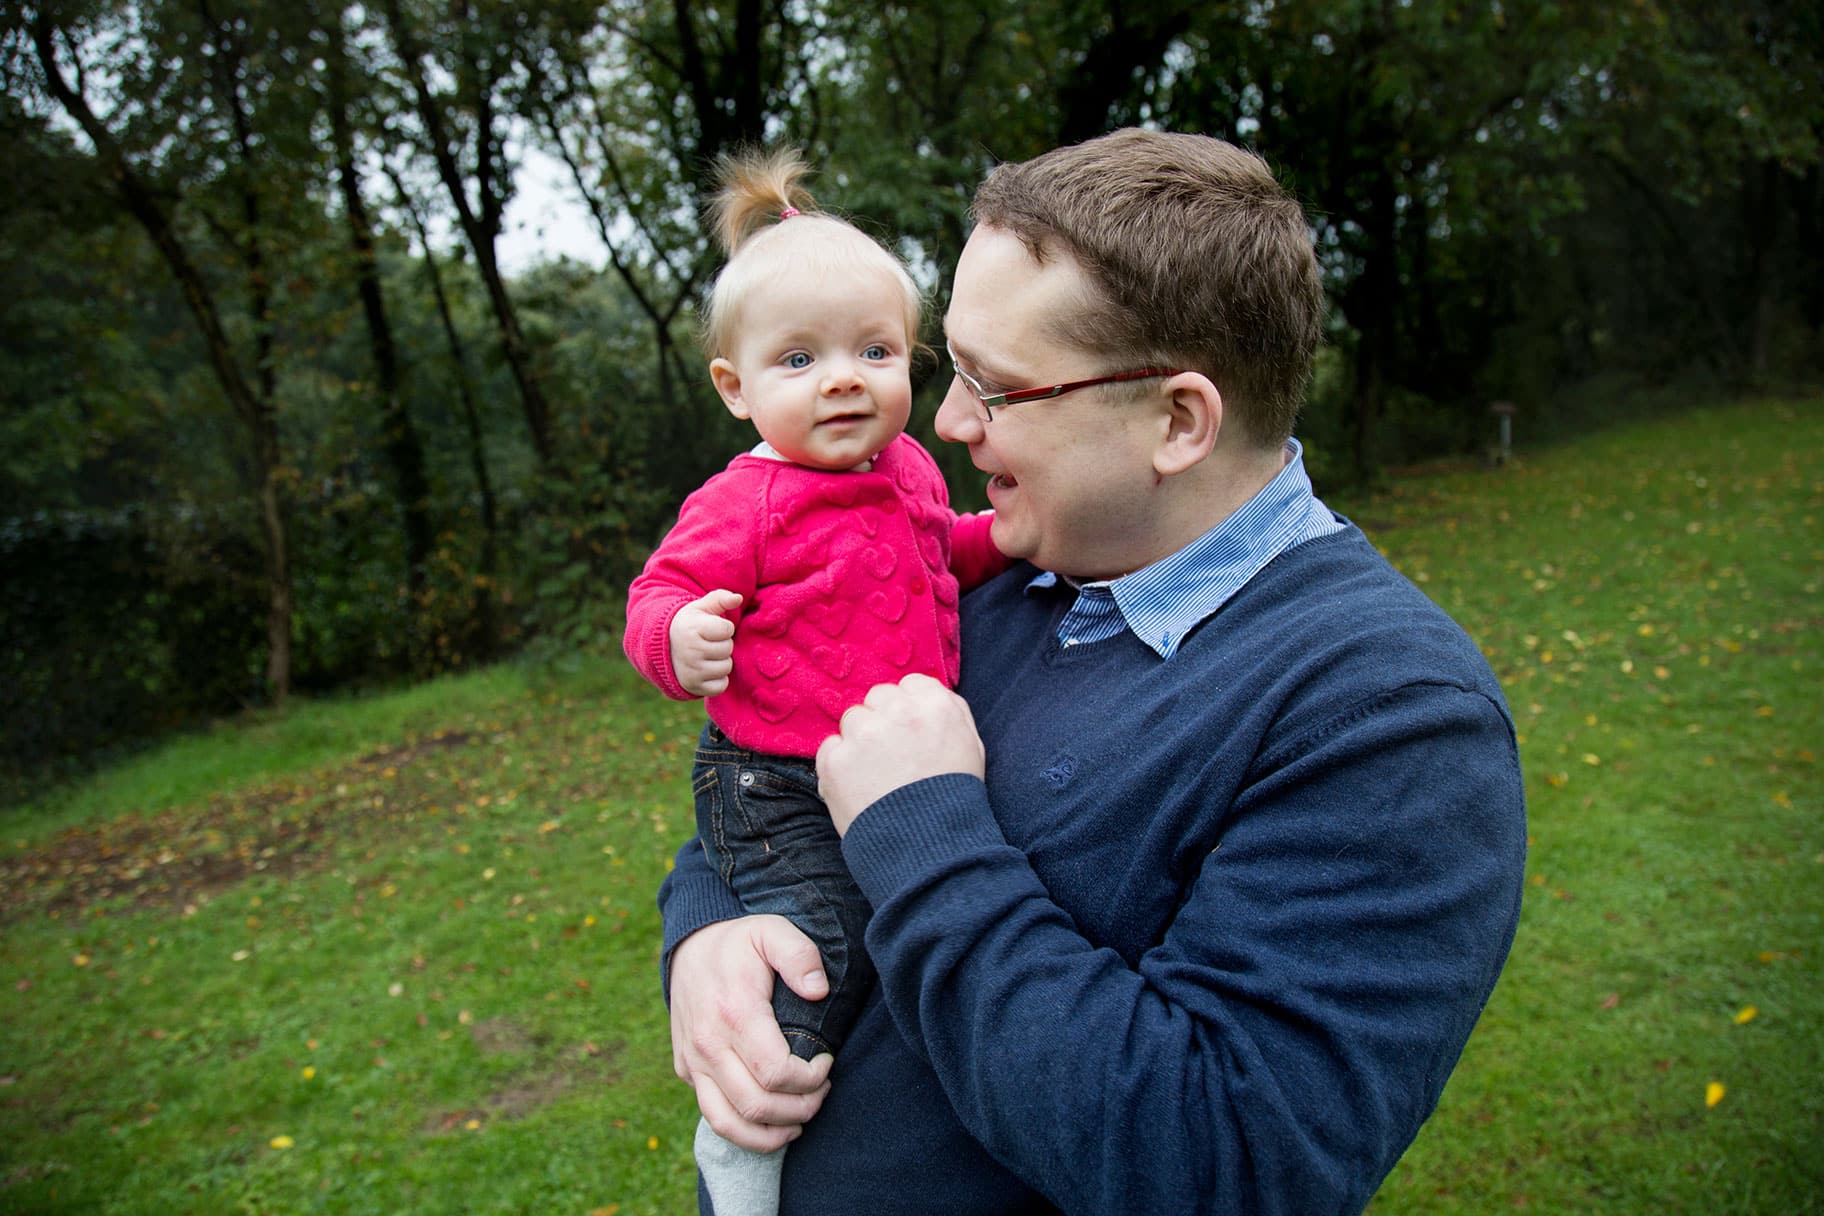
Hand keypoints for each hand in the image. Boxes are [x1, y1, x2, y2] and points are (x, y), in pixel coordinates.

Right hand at [670, 589, 742, 695]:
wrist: (664, 648)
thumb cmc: (689, 625)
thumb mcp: (700, 608)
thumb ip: (720, 599)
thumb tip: (738, 598)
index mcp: (692, 629)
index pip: (727, 629)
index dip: (723, 627)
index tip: (711, 628)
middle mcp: (690, 651)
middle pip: (727, 648)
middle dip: (722, 644)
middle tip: (708, 643)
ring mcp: (692, 671)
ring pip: (726, 667)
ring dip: (722, 661)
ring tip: (708, 655)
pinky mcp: (694, 687)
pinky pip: (721, 685)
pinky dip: (718, 679)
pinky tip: (707, 669)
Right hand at [670, 915, 833, 1150]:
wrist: (688, 946)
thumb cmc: (738, 943)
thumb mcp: (772, 930)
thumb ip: (799, 954)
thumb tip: (819, 990)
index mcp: (734, 1013)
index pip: (776, 1073)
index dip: (810, 1079)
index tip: (827, 1063)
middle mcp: (708, 1044)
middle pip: (757, 1105)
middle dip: (800, 1108)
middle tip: (822, 1092)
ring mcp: (693, 1062)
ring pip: (729, 1123)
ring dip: (770, 1134)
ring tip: (800, 1122)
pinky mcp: (686, 1071)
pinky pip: (713, 1116)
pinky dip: (744, 1132)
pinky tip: (772, 1124)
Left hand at [816, 674, 984, 835]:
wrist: (931, 849)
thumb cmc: (955, 799)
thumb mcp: (971, 747)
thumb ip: (950, 713)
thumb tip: (926, 695)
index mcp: (936, 705)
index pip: (909, 685)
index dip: (907, 708)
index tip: (907, 731)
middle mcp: (898, 711)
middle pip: (877, 698)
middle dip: (881, 721)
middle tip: (890, 756)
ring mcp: (864, 734)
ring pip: (851, 720)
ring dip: (858, 742)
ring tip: (875, 777)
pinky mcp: (836, 760)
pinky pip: (829, 749)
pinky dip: (838, 767)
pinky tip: (858, 789)